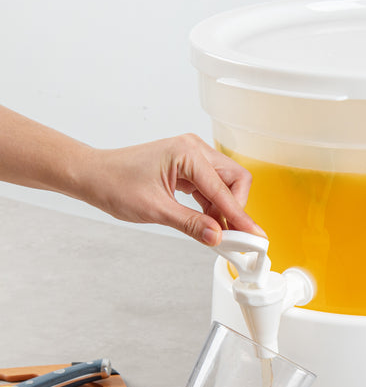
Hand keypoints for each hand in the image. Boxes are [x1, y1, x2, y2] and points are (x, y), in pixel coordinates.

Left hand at [82, 134, 265, 244]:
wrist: (91, 175)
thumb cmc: (114, 183)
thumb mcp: (155, 210)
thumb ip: (191, 224)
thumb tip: (217, 237)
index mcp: (187, 153)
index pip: (225, 189)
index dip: (240, 216)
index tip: (253, 236)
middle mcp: (194, 150)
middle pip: (235, 180)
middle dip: (237, 208)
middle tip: (235, 235)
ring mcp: (192, 157)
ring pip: (226, 184)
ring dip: (225, 209)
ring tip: (219, 233)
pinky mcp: (188, 168)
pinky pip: (211, 187)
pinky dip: (213, 206)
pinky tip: (209, 222)